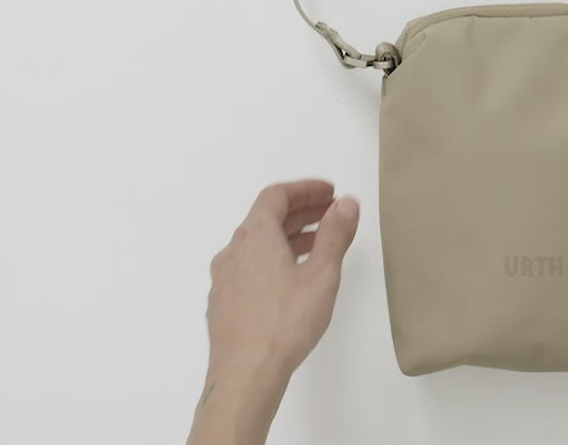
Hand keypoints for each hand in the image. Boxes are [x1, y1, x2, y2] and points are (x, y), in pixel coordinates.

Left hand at [188, 179, 359, 444]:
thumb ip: (335, 234)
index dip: (305, 189)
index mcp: (255, 235)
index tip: (329, 193)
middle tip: (330, 215)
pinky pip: (249, 268)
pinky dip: (272, 261)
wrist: (243, 378)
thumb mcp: (322, 274)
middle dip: (301, 212)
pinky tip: (290, 281)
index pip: (276, 195)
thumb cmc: (285, 321)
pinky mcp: (222, 305)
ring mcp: (223, 279)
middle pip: (266, 218)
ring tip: (318, 248)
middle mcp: (233, 250)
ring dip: (287, 238)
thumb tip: (346, 203)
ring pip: (257, 245)